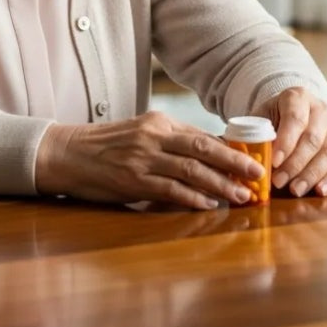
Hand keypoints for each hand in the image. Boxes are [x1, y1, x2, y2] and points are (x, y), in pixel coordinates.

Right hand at [35, 111, 264, 209]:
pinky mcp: (133, 180)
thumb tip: (207, 157)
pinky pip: (170, 189)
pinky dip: (193, 197)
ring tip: (242, 195)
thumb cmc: (106, 146)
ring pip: (192, 170)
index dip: (230, 149)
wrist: (68, 152)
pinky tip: (209, 204)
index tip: (252, 160)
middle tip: (259, 175)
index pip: (201, 135)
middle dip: (235, 162)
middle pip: (203, 148)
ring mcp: (144, 158)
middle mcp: (154, 136)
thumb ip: (169, 142)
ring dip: (221, 184)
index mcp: (158, 122)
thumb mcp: (140, 134)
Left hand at [257, 87, 326, 197]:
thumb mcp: (261, 117)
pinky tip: (319, 191)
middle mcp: (320, 110)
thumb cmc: (273, 118)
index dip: (285, 141)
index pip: (295, 118)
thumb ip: (254, 133)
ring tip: (295, 190)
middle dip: (294, 164)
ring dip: (310, 175)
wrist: (292, 113)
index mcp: (298, 97)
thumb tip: (246, 158)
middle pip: (312, 139)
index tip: (274, 161)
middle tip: (278, 181)